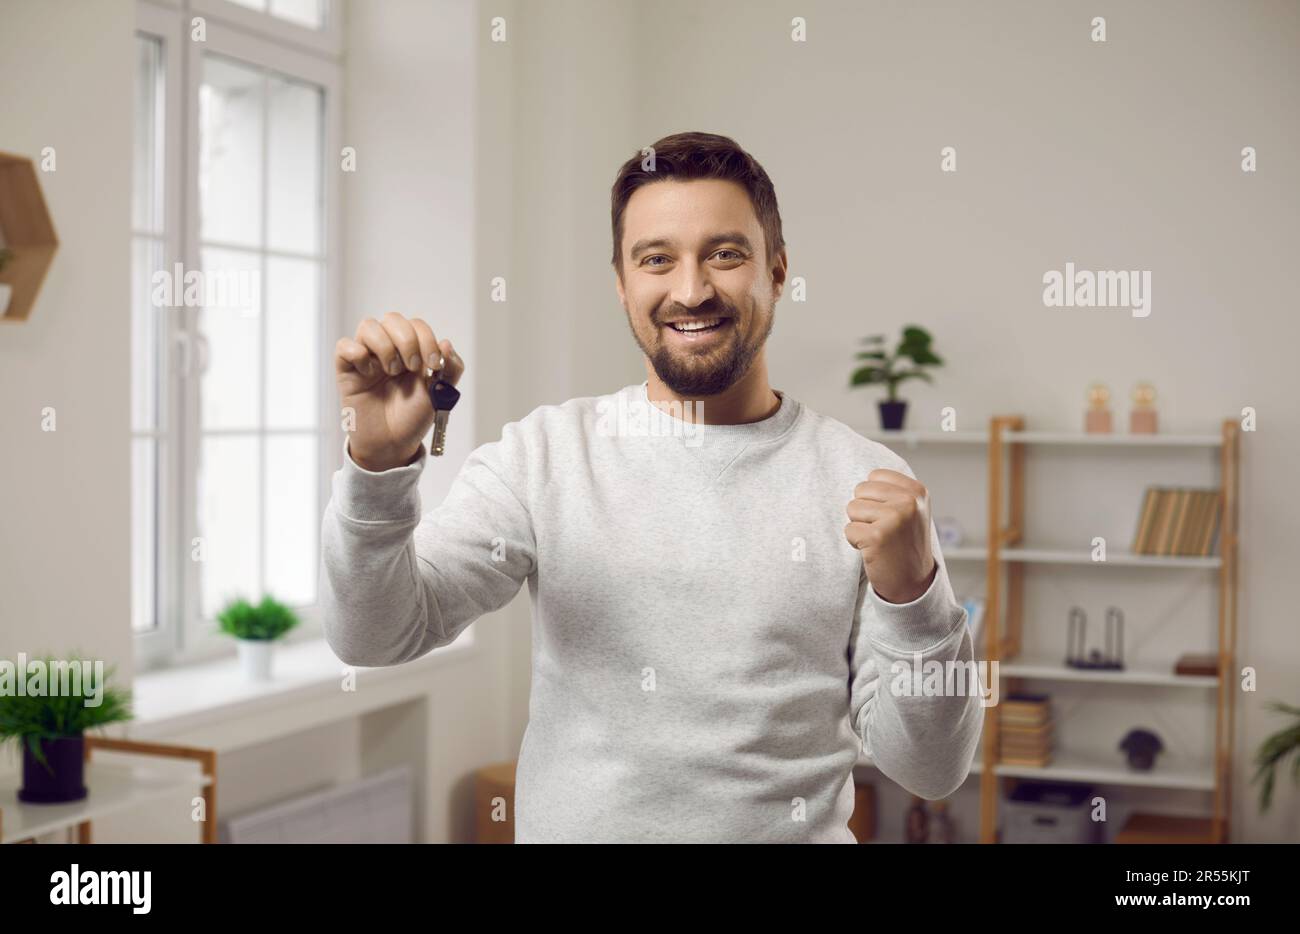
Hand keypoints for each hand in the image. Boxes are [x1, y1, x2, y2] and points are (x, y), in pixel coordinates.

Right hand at [334, 312, 464, 471]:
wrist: (392, 443)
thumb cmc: (413, 418)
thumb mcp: (440, 394)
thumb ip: (451, 369)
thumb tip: (446, 343)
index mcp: (411, 351)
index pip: (416, 325)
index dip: (427, 339)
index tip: (432, 365)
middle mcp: (388, 349)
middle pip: (392, 318)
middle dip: (408, 340)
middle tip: (413, 367)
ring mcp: (366, 358)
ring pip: (368, 325)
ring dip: (384, 346)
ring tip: (392, 371)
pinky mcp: (347, 370)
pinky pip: (344, 346)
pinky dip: (358, 353)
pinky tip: (368, 373)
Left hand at [843, 468, 937, 603]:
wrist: (913, 584)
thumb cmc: (905, 544)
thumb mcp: (911, 510)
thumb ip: (893, 490)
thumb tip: (862, 477)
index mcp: (917, 491)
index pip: (874, 476)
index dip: (874, 498)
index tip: (890, 517)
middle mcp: (908, 501)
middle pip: (860, 491)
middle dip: (864, 512)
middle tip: (883, 531)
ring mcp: (894, 518)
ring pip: (852, 509)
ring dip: (860, 527)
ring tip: (879, 540)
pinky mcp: (877, 536)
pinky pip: (849, 530)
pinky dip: (856, 543)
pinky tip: (874, 551)